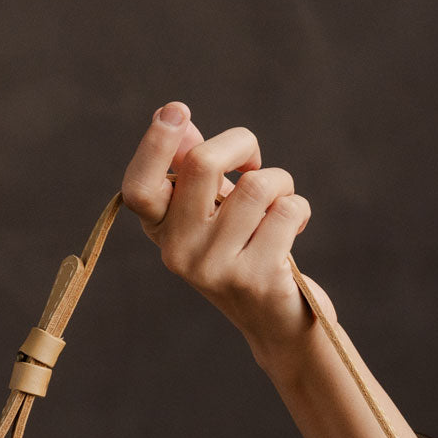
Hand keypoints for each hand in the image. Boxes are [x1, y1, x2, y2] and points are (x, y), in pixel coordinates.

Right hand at [120, 101, 336, 360]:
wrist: (279, 325)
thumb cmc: (247, 254)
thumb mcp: (215, 213)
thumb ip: (196, 171)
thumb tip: (179, 120)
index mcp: (162, 232)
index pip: (138, 189)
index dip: (154, 145)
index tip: (178, 111)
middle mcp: (179, 254)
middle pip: (202, 165)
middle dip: (241, 144)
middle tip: (256, 162)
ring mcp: (217, 269)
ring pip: (257, 186)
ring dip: (280, 183)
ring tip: (282, 203)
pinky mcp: (257, 279)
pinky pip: (288, 211)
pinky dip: (299, 208)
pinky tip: (295, 226)